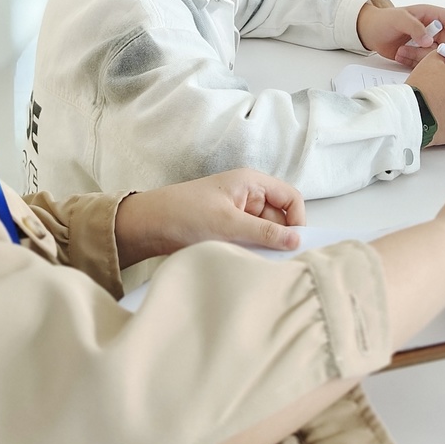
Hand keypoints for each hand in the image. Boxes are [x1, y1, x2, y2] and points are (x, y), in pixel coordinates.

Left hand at [114, 169, 305, 266]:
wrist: (147, 225)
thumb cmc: (183, 213)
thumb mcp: (228, 223)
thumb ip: (264, 232)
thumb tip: (296, 240)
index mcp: (251, 182)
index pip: (291, 198)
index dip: (297, 220)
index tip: (295, 244)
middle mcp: (248, 195)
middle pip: (280, 217)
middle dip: (278, 238)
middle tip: (274, 259)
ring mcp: (238, 213)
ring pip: (265, 232)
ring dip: (262, 247)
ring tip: (253, 259)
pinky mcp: (227, 229)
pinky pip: (249, 240)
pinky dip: (250, 251)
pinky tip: (243, 261)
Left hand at [356, 2, 444, 65]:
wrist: (370, 32)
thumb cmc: (384, 19)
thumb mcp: (399, 18)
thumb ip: (415, 28)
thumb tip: (429, 40)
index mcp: (431, 16)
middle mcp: (431, 30)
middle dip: (438, 50)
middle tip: (423, 50)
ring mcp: (426, 44)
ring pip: (436, 55)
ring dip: (420, 56)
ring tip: (402, 50)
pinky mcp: (419, 55)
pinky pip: (424, 63)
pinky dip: (413, 62)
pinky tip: (400, 55)